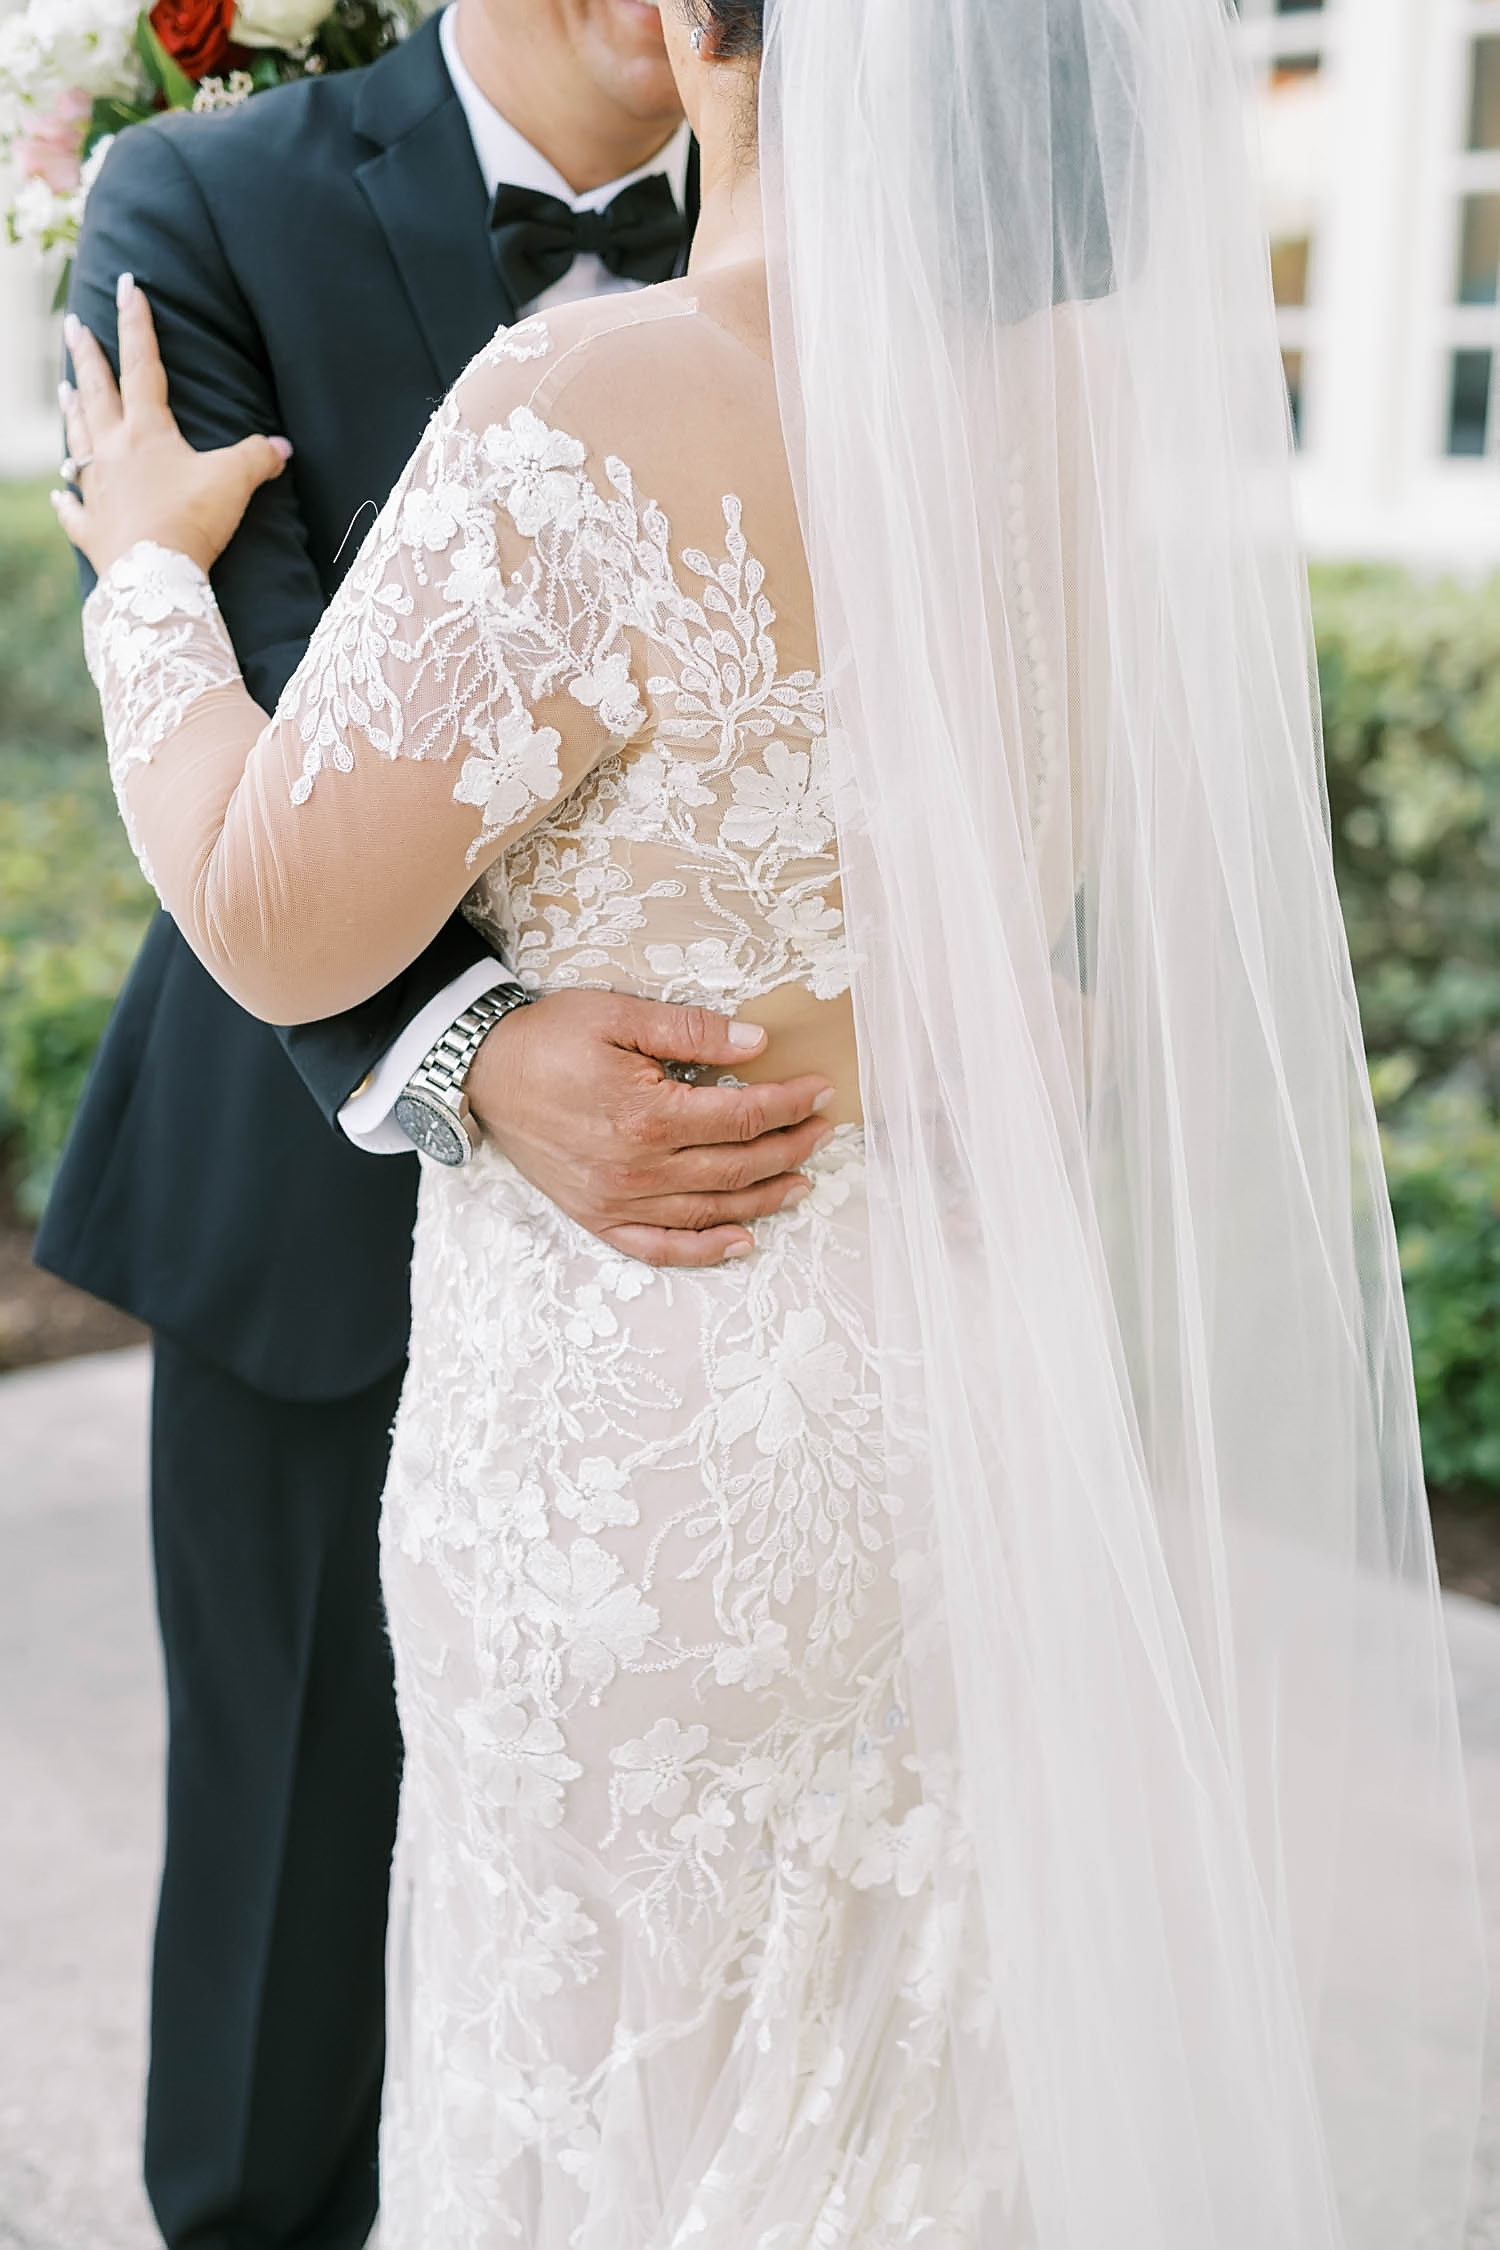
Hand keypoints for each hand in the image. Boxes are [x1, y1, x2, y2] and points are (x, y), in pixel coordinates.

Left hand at [51, 273, 290, 578]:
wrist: (154, 575)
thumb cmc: (190, 521)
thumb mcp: (234, 482)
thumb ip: (257, 457)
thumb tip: (283, 447)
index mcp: (147, 431)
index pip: (142, 364)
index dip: (137, 323)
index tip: (126, 286)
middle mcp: (113, 451)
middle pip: (97, 392)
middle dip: (86, 355)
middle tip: (72, 324)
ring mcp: (97, 489)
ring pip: (78, 439)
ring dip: (72, 411)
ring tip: (64, 388)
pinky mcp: (92, 528)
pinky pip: (73, 508)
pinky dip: (66, 498)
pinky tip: (59, 492)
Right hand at [467, 989, 836, 1267]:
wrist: (481, 1073)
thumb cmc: (548, 1038)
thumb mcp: (618, 1015)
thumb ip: (691, 1031)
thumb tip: (756, 1044)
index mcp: (647, 1116)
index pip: (741, 1117)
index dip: (788, 1105)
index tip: (819, 1091)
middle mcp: (637, 1169)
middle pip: (737, 1167)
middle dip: (789, 1148)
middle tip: (822, 1131)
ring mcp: (617, 1201)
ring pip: (711, 1211)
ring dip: (765, 1199)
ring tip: (802, 1181)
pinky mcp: (597, 1217)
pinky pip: (660, 1248)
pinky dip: (706, 1251)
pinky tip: (743, 1241)